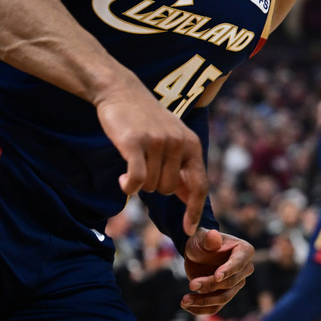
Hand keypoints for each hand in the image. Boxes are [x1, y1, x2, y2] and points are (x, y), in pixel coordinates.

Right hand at [95, 79, 207, 236]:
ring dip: (140, 183)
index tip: (189, 229)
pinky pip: (137, 179)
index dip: (194, 210)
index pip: (199, 185)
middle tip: (145, 167)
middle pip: (170, 189)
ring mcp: (157, 142)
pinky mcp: (134, 143)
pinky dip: (129, 187)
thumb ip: (182, 165)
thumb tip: (190, 199)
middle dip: (156, 186)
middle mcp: (178, 143)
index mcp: (191, 143)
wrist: (121, 90)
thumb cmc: (146, 118)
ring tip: (134, 162)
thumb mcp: (172, 137)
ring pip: (152, 186)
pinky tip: (123, 183)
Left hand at [180, 228, 255, 315]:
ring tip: (185, 300)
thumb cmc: (201, 240)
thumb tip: (214, 236)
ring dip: (204, 301)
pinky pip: (216, 307)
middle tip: (191, 285)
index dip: (228, 271)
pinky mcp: (224, 294)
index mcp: (243, 251)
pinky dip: (202, 309)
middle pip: (229, 283)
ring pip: (222, 298)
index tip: (216, 277)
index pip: (238, 263)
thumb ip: (207, 238)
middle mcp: (244, 269)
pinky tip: (187, 306)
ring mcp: (235, 284)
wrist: (195, 252)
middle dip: (210, 285)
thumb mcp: (201, 237)